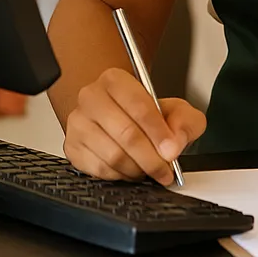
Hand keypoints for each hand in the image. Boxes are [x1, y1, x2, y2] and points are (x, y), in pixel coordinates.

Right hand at [63, 67, 206, 184]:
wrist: (119, 117)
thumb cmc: (144, 113)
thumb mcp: (175, 110)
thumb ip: (184, 121)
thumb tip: (174, 142)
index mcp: (115, 80)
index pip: (139, 106)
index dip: (158, 133)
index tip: (172, 151)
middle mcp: (91, 97)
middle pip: (125, 134)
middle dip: (151, 158)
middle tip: (165, 169)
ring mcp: (78, 123)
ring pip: (113, 156)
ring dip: (137, 169)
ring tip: (148, 168)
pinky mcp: (73, 147)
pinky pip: (100, 170)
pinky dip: (121, 176)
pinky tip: (130, 169)